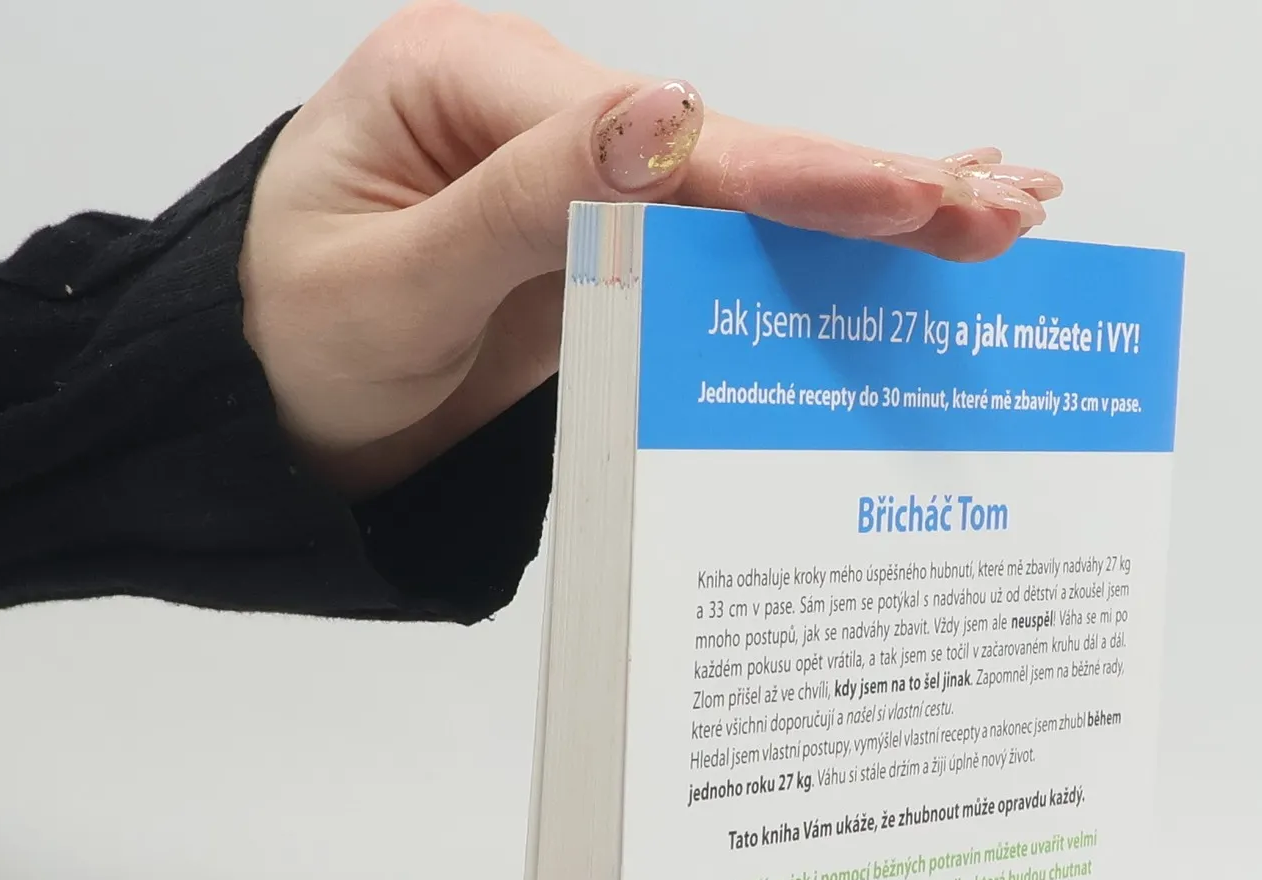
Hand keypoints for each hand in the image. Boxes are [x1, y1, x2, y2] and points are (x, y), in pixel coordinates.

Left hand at [238, 3, 1059, 497]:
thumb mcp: (387, 281)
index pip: (655, 136)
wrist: (259, 411)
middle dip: (869, 184)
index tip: (902, 195)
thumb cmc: (290, 340)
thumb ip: (524, 201)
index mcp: (469, 85)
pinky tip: (907, 231)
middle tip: (1003, 204)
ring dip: (872, 210)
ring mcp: (581, 185)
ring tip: (1002, 213)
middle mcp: (540, 116)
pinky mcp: (605, 252)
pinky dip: (816, 247)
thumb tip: (661, 114)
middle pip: (727, 152)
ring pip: (745, 197)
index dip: (787, 175)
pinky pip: (722, 250)